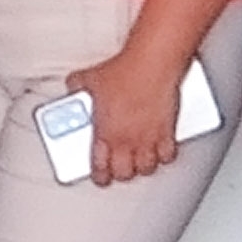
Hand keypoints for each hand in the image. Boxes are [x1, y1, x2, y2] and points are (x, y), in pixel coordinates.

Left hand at [69, 53, 186, 185]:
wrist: (152, 65)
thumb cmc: (124, 71)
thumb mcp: (91, 77)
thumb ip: (79, 85)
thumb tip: (74, 85)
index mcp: (105, 134)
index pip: (99, 168)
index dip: (100, 176)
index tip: (100, 177)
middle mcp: (127, 141)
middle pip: (125, 173)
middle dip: (122, 173)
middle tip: (121, 167)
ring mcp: (148, 139)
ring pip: (147, 168)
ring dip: (143, 166)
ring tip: (140, 160)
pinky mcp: (167, 132)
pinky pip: (168, 155)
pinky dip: (164, 155)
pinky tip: (161, 149)